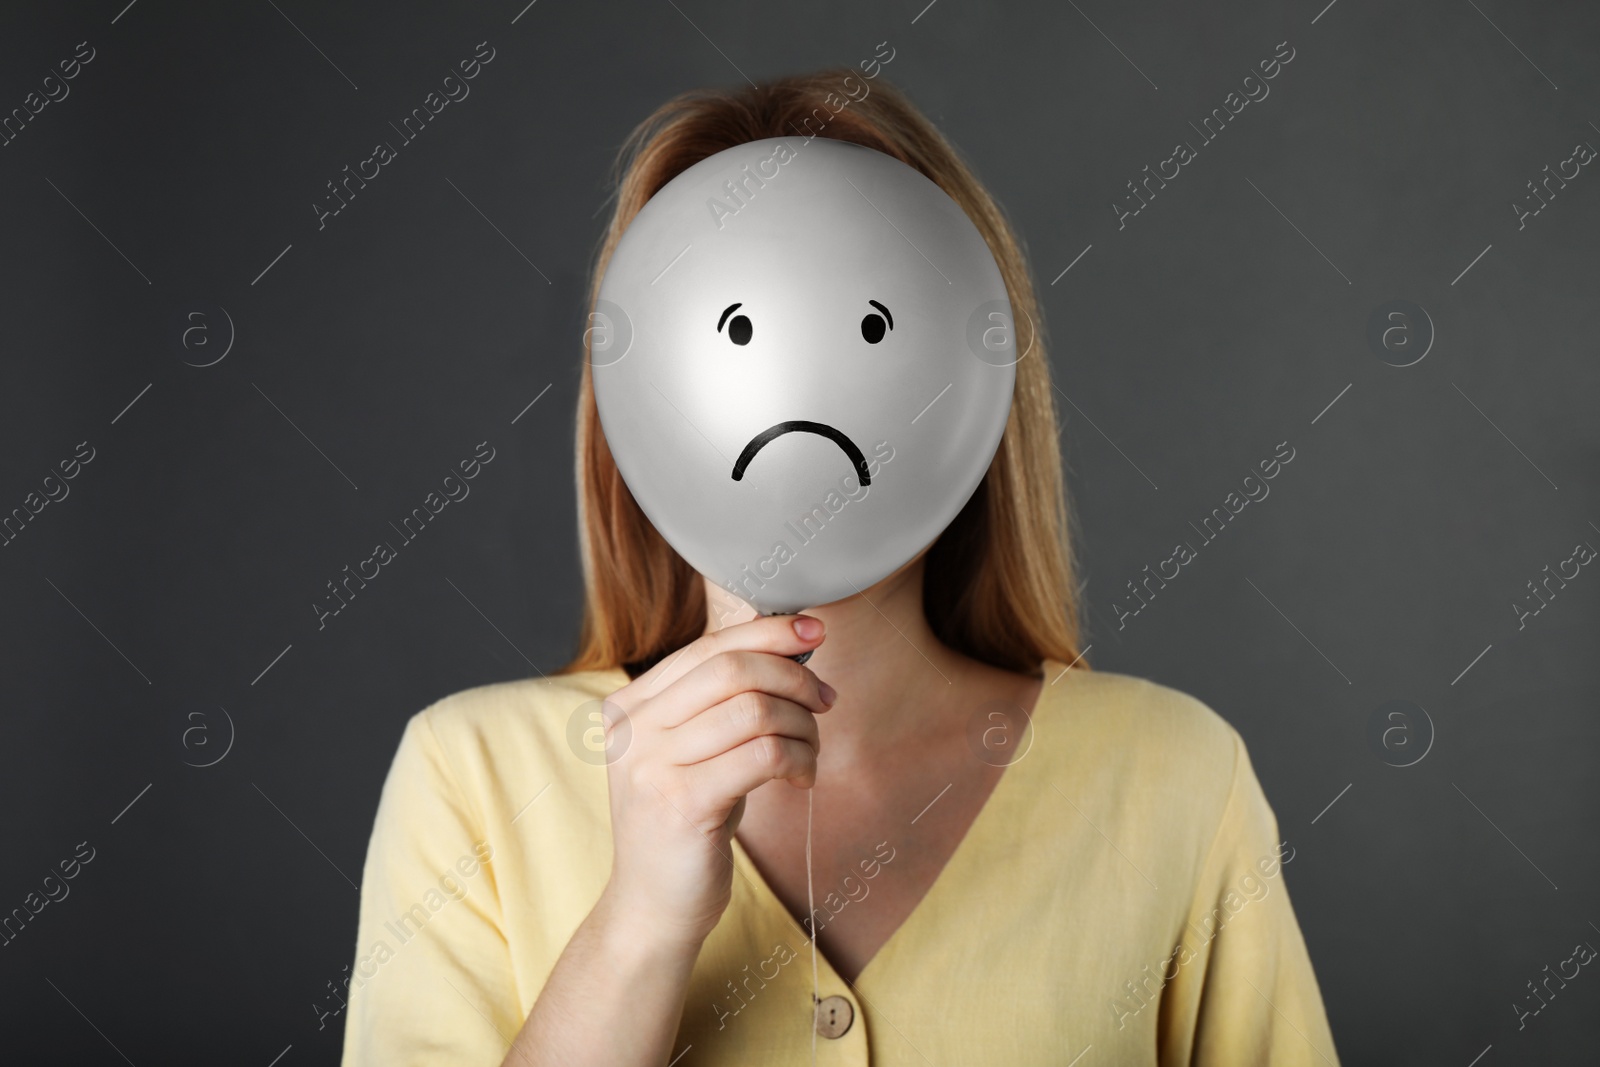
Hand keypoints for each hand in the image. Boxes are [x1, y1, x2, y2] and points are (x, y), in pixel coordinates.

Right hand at [597, 614, 833, 947]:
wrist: (652, 907)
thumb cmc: (686, 821)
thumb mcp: (690, 751)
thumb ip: (720, 701)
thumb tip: (791, 645)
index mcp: (629, 706)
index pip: (707, 648)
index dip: (767, 632)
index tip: (813, 632)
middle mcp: (632, 730)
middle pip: (732, 670)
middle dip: (794, 677)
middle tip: (825, 700)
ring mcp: (651, 767)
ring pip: (755, 710)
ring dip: (802, 726)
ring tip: (810, 752)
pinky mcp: (683, 803)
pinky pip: (764, 755)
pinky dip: (799, 758)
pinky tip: (802, 777)